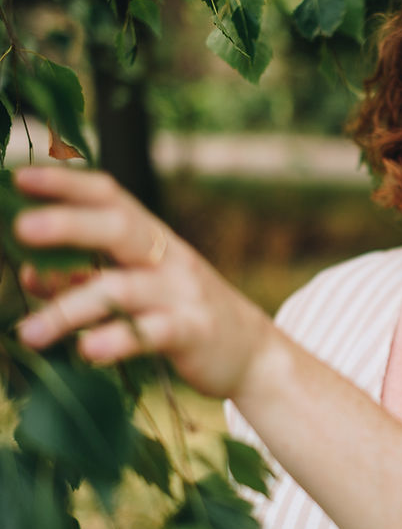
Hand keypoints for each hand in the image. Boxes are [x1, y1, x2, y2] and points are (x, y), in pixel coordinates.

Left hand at [12, 166, 275, 397]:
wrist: (252, 351)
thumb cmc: (183, 313)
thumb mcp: (139, 288)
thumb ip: (88, 278)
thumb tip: (31, 272)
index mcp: (152, 239)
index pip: (111, 197)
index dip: (68, 184)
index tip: (21, 176)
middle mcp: (167, 258)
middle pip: (119, 229)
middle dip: (71, 225)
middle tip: (22, 227)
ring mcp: (181, 294)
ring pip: (123, 289)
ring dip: (71, 308)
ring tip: (27, 334)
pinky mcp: (193, 332)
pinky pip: (152, 333)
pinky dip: (118, 340)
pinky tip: (88, 351)